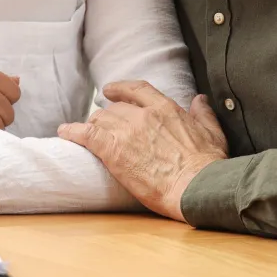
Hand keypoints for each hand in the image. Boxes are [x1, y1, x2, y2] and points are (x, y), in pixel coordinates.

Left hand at [58, 86, 226, 222]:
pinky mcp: (113, 150)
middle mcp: (143, 115)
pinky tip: (64, 132)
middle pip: (115, 108)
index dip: (121, 89)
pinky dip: (72, 131)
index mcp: (166, 109)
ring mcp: (126, 131)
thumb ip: (203, 114)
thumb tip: (199, 99)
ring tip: (87, 135)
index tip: (110, 90)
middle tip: (102, 127)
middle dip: (107, 116)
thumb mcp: (213, 133)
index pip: (138, 90)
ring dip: (93, 126)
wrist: (197, 187)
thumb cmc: (208, 165)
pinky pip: (85, 134)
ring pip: (99, 119)